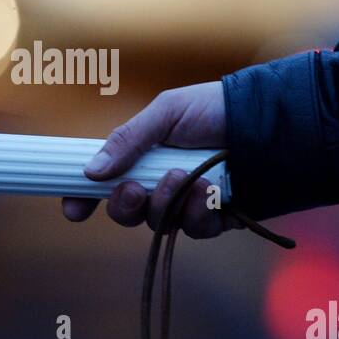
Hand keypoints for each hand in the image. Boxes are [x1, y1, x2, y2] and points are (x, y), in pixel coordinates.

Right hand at [61, 82, 237, 237]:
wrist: (265, 121)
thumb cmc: (214, 108)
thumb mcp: (167, 112)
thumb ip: (128, 140)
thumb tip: (91, 170)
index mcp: (141, 158)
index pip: (104, 184)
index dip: (85, 199)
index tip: (74, 209)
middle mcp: (159, 184)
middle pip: (126, 213)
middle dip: (124, 206)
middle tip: (133, 189)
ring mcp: (186, 204)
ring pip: (158, 223)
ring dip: (166, 202)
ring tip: (186, 177)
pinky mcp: (215, 218)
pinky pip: (194, 230)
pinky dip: (197, 213)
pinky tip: (208, 193)